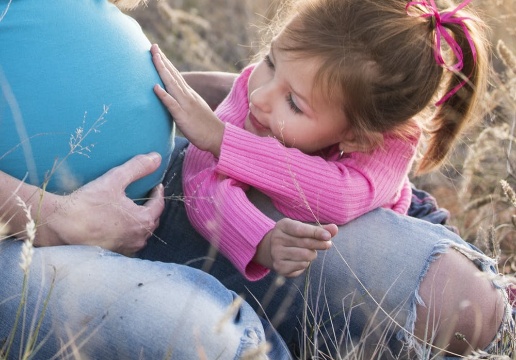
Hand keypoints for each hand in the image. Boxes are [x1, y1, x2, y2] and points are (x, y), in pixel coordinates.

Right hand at [36, 153, 164, 255]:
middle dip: (151, 208)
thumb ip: (137, 168)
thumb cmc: (88, 204)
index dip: (158, 194)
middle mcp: (138, 238)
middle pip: (152, 221)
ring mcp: (125, 248)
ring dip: (140, 223)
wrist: (61, 225)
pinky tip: (118, 226)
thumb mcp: (115, 180)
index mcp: (143, 221)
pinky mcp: (112, 253)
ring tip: (134, 211)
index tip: (156, 186)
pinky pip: (127, 243)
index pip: (158, 206)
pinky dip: (127, 233)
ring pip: (140, 234)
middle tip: (147, 197)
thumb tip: (156, 157)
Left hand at [151, 44, 224, 156]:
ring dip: (162, 70)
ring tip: (154, 57)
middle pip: (173, 75)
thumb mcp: (193, 110)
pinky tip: (155, 87)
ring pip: (172, 85)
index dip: (166, 63)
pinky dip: (164, 95)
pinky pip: (172, 105)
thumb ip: (184, 102)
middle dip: (162, 60)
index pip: (176, 76)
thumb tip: (173, 99)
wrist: (219, 137)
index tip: (157, 51)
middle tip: (152, 46)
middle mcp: (187, 96)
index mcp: (189, 95)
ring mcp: (186, 105)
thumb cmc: (205, 127)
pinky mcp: (184, 117)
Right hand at [254, 218, 336, 276]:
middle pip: (305, 243)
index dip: (315, 232)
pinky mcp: (279, 266)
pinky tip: (302, 260)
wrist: (275, 250)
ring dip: (312, 254)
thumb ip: (319, 229)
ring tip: (310, 252)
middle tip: (328, 244)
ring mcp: (276, 253)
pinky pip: (301, 265)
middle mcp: (276, 239)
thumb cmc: (294, 237)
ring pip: (305, 255)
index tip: (328, 236)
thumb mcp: (304, 229)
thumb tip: (334, 228)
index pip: (300, 229)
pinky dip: (306, 263)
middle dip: (319, 244)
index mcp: (282, 226)